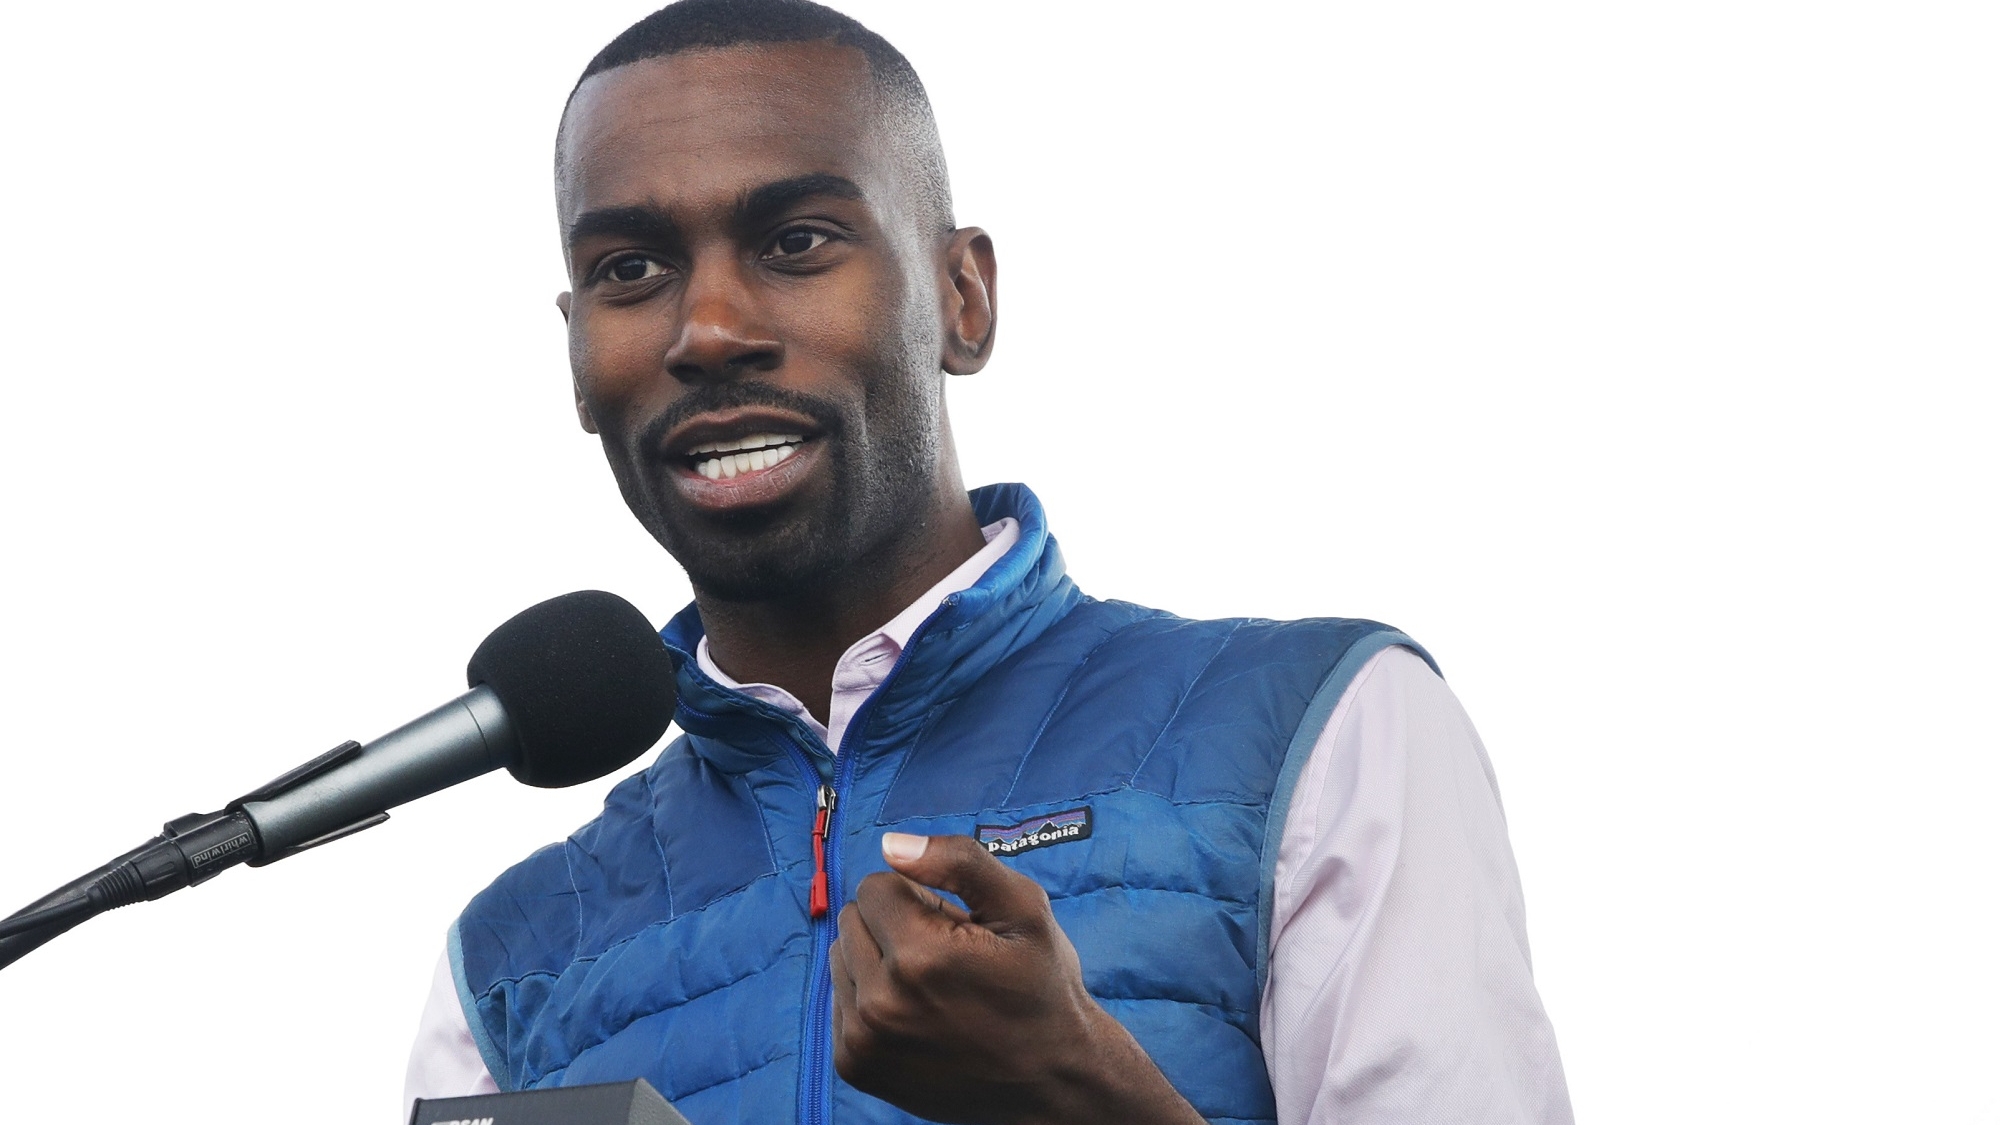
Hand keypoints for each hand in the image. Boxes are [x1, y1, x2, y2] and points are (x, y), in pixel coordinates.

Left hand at [830, 832, 1205, 1124]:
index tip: (954, 927)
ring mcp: (863, 1039)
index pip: (875, 886)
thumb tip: (889, 844)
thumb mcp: (1024, 909)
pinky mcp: (854, 1064)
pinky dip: (869, 997)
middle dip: (893, 925)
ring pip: (841, 957)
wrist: (1051, 1081)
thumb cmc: (1042, 986)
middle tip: (945, 957)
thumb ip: (959, 862)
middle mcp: (880, 1002)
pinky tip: (914, 1014)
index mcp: (920, 956)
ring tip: (930, 987)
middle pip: (853, 919)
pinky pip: (839, 999)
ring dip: (877, 960)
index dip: (918, 897)